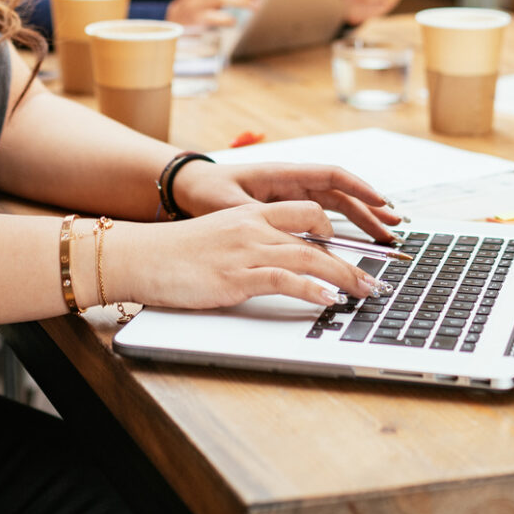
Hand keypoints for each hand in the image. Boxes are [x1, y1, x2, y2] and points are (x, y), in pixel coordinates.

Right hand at [106, 202, 388, 309]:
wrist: (140, 256)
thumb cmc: (173, 255)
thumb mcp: (218, 240)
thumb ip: (248, 246)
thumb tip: (276, 267)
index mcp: (250, 215)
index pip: (305, 212)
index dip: (335, 230)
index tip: (355, 249)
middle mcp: (254, 227)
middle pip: (317, 231)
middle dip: (351, 256)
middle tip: (374, 279)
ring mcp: (247, 250)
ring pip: (310, 257)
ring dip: (345, 277)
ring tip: (367, 293)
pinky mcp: (238, 275)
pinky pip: (286, 280)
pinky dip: (313, 291)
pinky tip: (330, 301)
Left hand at [172, 160, 404, 242]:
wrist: (190, 189)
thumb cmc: (207, 191)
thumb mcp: (228, 205)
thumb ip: (257, 216)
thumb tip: (283, 232)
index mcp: (283, 175)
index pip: (330, 176)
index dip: (359, 188)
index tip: (381, 202)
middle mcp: (293, 182)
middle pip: (341, 194)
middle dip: (369, 209)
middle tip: (394, 227)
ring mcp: (293, 195)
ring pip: (336, 205)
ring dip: (362, 218)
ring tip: (386, 232)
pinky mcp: (288, 210)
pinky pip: (323, 215)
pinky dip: (343, 225)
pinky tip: (358, 238)